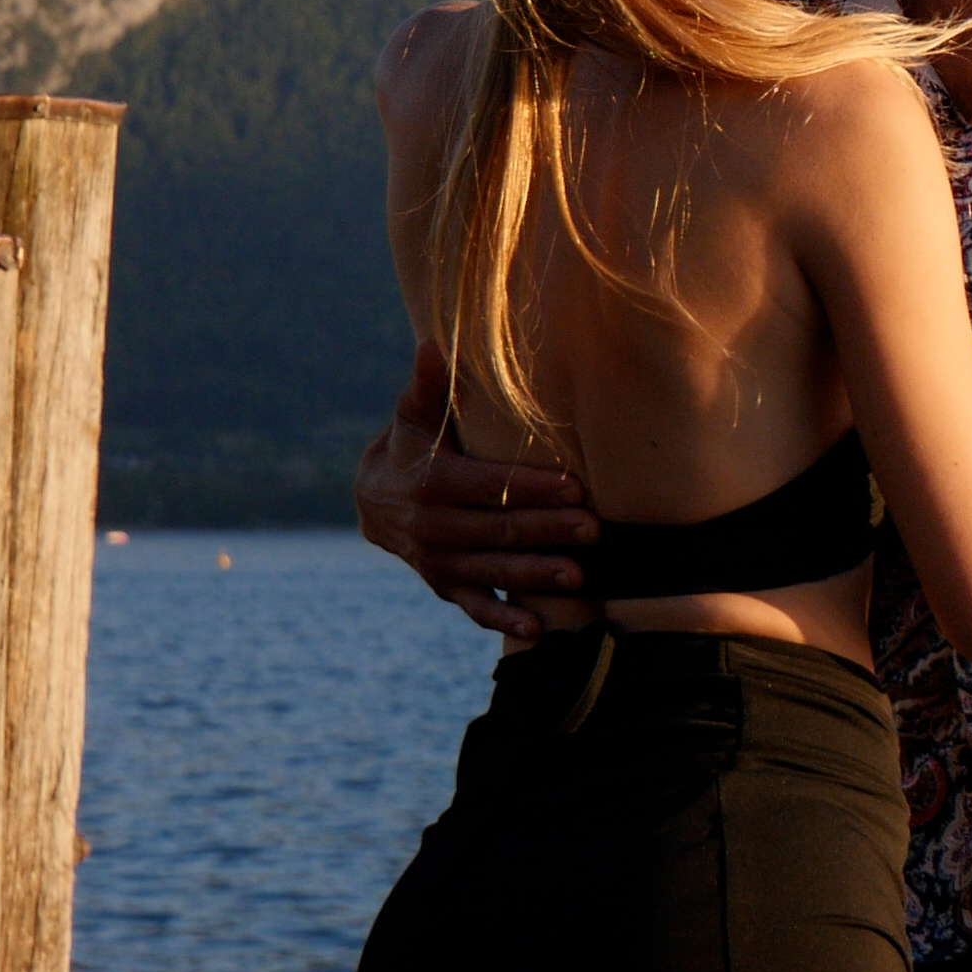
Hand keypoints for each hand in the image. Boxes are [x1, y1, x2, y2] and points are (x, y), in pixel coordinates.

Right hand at [353, 342, 598, 639]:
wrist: (376, 497)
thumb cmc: (415, 444)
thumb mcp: (418, 415)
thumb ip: (430, 386)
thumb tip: (434, 343)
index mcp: (430, 482)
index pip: (486, 485)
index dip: (529, 488)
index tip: (573, 487)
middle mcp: (431, 526)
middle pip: (497, 529)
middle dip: (547, 531)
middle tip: (595, 530)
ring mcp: (438, 561)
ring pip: (492, 569)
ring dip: (536, 574)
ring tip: (581, 576)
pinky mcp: (445, 586)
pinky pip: (475, 606)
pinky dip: (503, 617)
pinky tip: (538, 628)